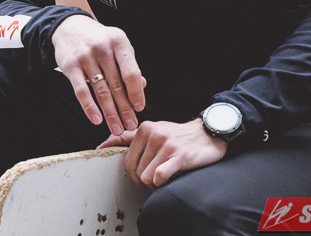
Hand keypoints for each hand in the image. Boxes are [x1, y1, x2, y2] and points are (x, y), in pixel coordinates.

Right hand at [52, 15, 145, 135]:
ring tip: (117, 128)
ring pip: (101, 91)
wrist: (69, 27)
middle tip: (130, 125)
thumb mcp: (117, 45)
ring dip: (110, 113)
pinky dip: (89, 107)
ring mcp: (85, 57)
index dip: (136, 93)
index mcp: (119, 42)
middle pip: (117, 85)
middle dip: (125, 109)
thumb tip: (142, 87)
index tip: (139, 109)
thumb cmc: (99, 39)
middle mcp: (103, 49)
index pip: (131, 72)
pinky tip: (97, 120)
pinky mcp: (71, 66)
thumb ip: (129, 65)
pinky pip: (81, 91)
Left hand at [99, 119, 226, 187]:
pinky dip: (162, 182)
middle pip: (136, 171)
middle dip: (143, 179)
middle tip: (155, 176)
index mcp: (144, 129)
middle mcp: (153, 134)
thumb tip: (102, 145)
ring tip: (164, 175)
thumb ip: (127, 138)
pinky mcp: (179, 156)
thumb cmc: (177, 136)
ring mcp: (166, 145)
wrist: (208, 133)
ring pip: (146, 176)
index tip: (140, 174)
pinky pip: (159, 176)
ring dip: (154, 182)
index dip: (133, 173)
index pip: (127, 160)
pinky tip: (169, 176)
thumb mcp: (152, 130)